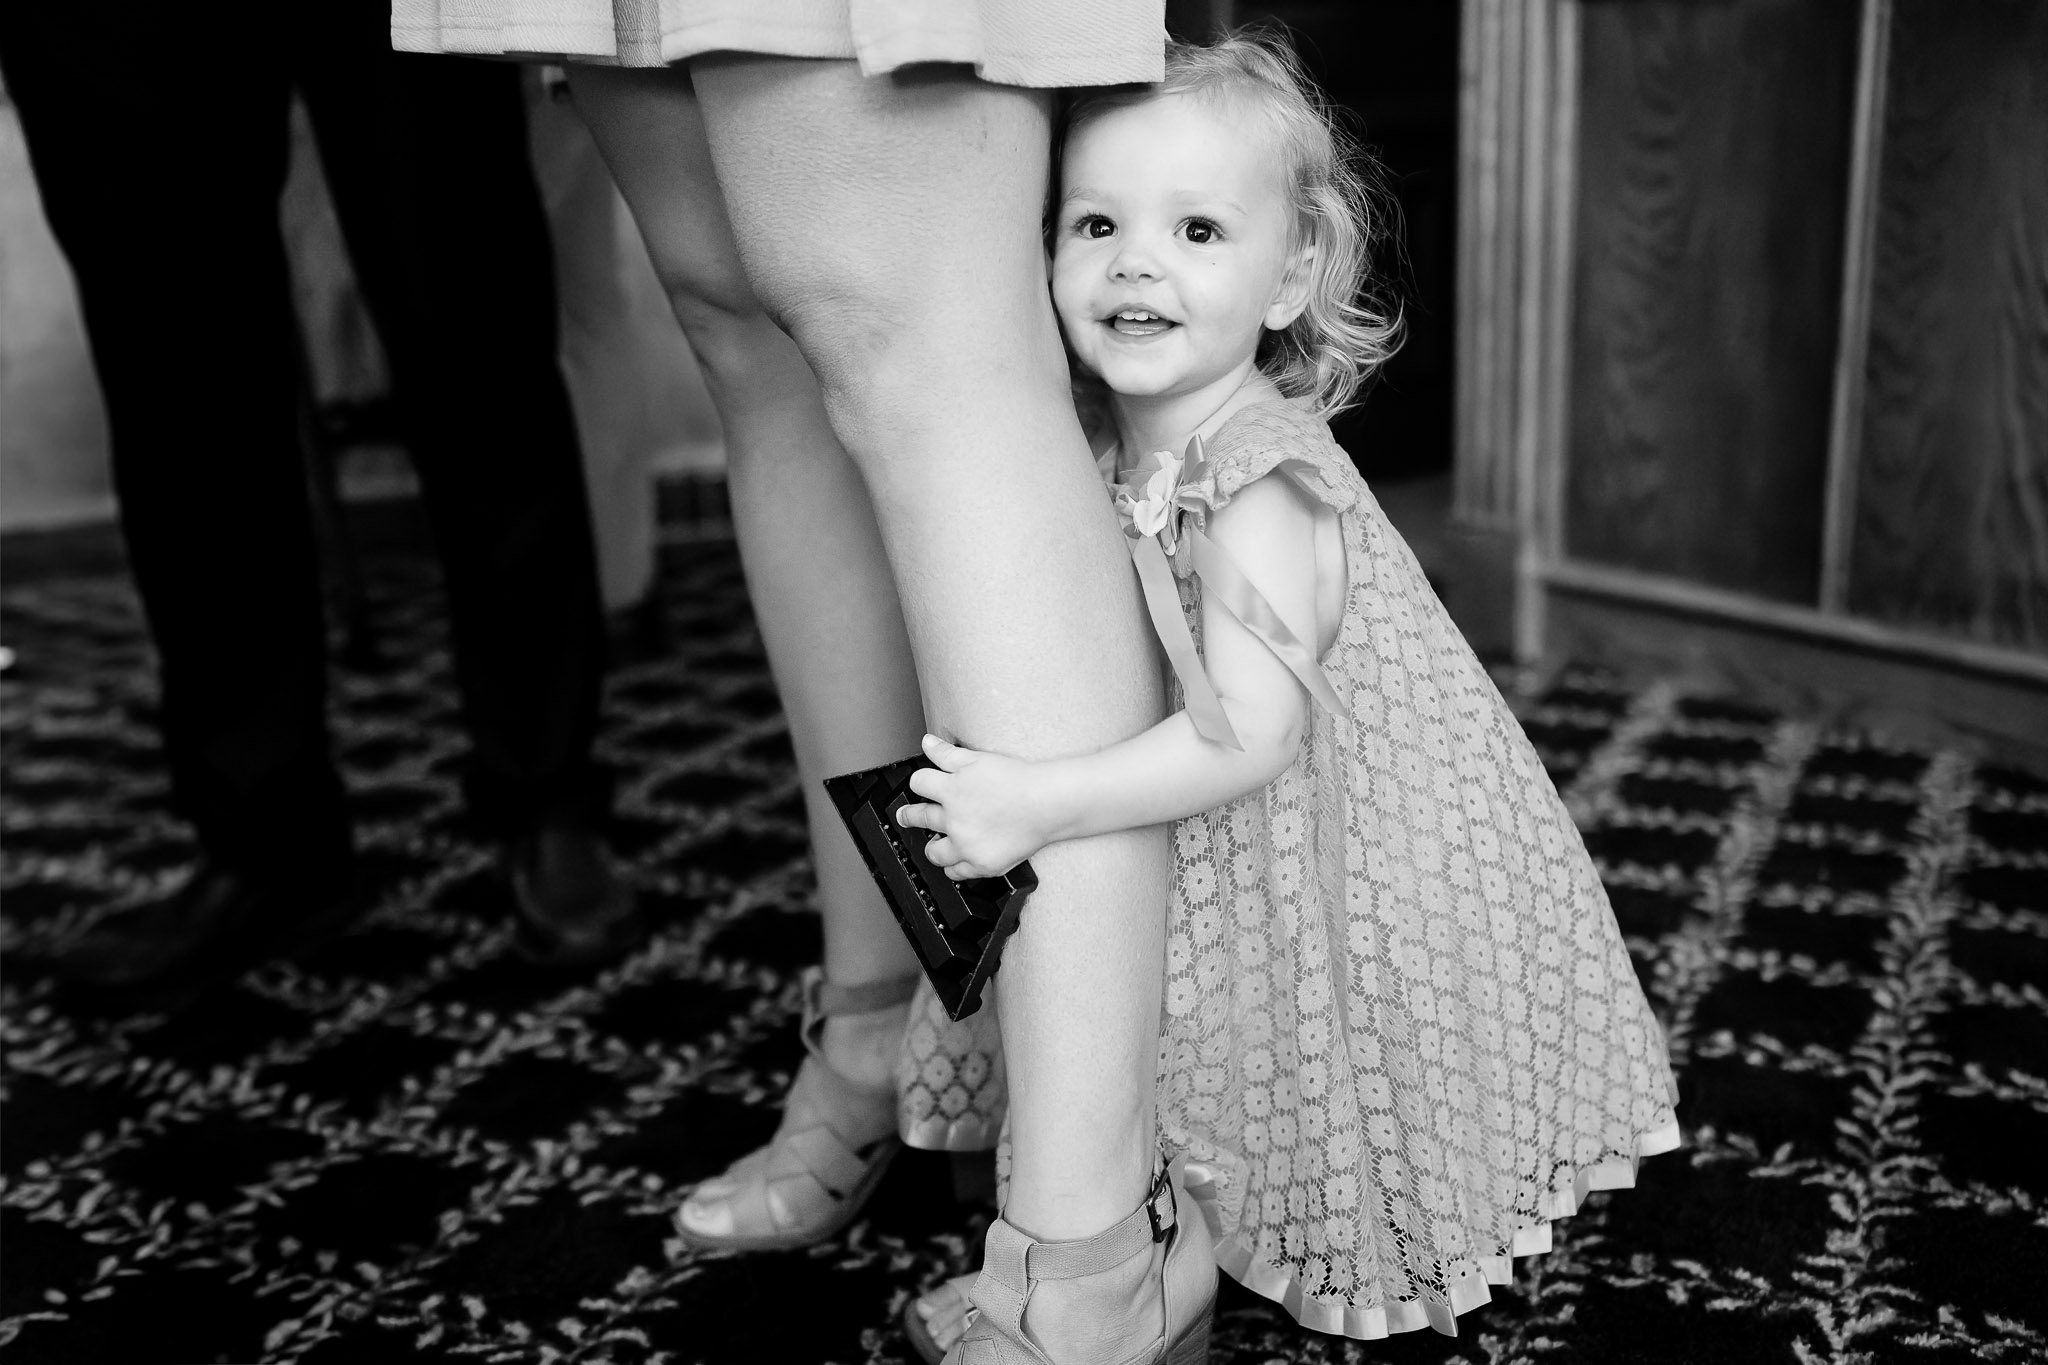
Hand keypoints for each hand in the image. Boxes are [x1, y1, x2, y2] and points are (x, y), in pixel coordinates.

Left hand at [892, 734, 1051, 879]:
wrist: (1047, 803)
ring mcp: (966, 844)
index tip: (921, 785)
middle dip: (910, 815)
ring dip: (931, 846)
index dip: (919, 782)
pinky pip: (956, 872)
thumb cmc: (1019, 780)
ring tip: (933, 843)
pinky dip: (954, 867)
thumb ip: (947, 753)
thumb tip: (927, 743)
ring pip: (934, 851)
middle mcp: (954, 819)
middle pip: (919, 817)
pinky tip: (955, 862)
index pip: (918, 784)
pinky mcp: (981, 863)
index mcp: (951, 789)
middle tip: (907, 816)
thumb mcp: (979, 758)